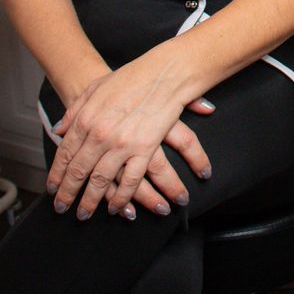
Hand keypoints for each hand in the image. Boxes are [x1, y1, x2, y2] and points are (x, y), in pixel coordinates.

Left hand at [47, 54, 212, 220]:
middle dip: (68, 194)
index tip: (53, 190)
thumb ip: (75, 110)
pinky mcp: (144, 149)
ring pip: (100, 182)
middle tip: (63, 208)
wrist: (163, 72)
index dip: (57, 176)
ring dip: (91, 201)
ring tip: (84, 214)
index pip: (64, 154)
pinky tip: (116, 208)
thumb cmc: (130, 78)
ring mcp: (122, 144)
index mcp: (85, 119)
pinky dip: (122, 198)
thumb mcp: (94, 89)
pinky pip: (130, 181)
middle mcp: (100, 134)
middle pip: (78, 172)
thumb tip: (59, 129)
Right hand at [101, 98, 215, 220]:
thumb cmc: (126, 89)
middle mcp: (135, 134)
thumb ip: (187, 100)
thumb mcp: (154, 89)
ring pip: (133, 180)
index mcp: (154, 116)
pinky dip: (117, 198)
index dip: (197, 158)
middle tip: (179, 204)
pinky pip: (109, 182)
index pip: (185, 140)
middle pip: (159, 168)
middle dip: (170, 188)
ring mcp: (114, 147)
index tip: (205, 174)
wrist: (85, 83)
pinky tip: (122, 211)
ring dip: (147, 199)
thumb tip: (209, 108)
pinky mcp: (96, 156)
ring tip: (160, 211)